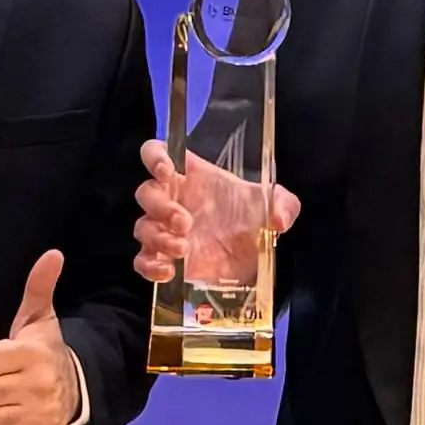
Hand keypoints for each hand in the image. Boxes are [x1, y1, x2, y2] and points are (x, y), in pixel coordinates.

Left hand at [0, 247, 86, 424]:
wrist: (76, 390)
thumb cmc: (46, 351)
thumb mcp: (39, 318)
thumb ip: (38, 286)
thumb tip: (52, 253)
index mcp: (31, 354)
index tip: (1, 359)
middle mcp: (37, 385)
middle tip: (6, 379)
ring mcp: (40, 415)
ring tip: (12, 397)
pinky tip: (18, 416)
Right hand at [134, 137, 299, 286]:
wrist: (253, 258)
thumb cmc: (254, 220)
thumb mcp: (276, 205)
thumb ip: (283, 204)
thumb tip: (278, 218)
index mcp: (190, 176)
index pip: (156, 153)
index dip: (154, 157)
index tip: (167, 172)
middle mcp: (172, 199)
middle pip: (146, 193)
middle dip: (162, 207)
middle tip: (186, 223)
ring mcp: (164, 231)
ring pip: (142, 227)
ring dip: (158, 238)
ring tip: (183, 249)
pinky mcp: (164, 259)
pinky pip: (141, 260)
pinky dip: (148, 266)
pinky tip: (168, 272)